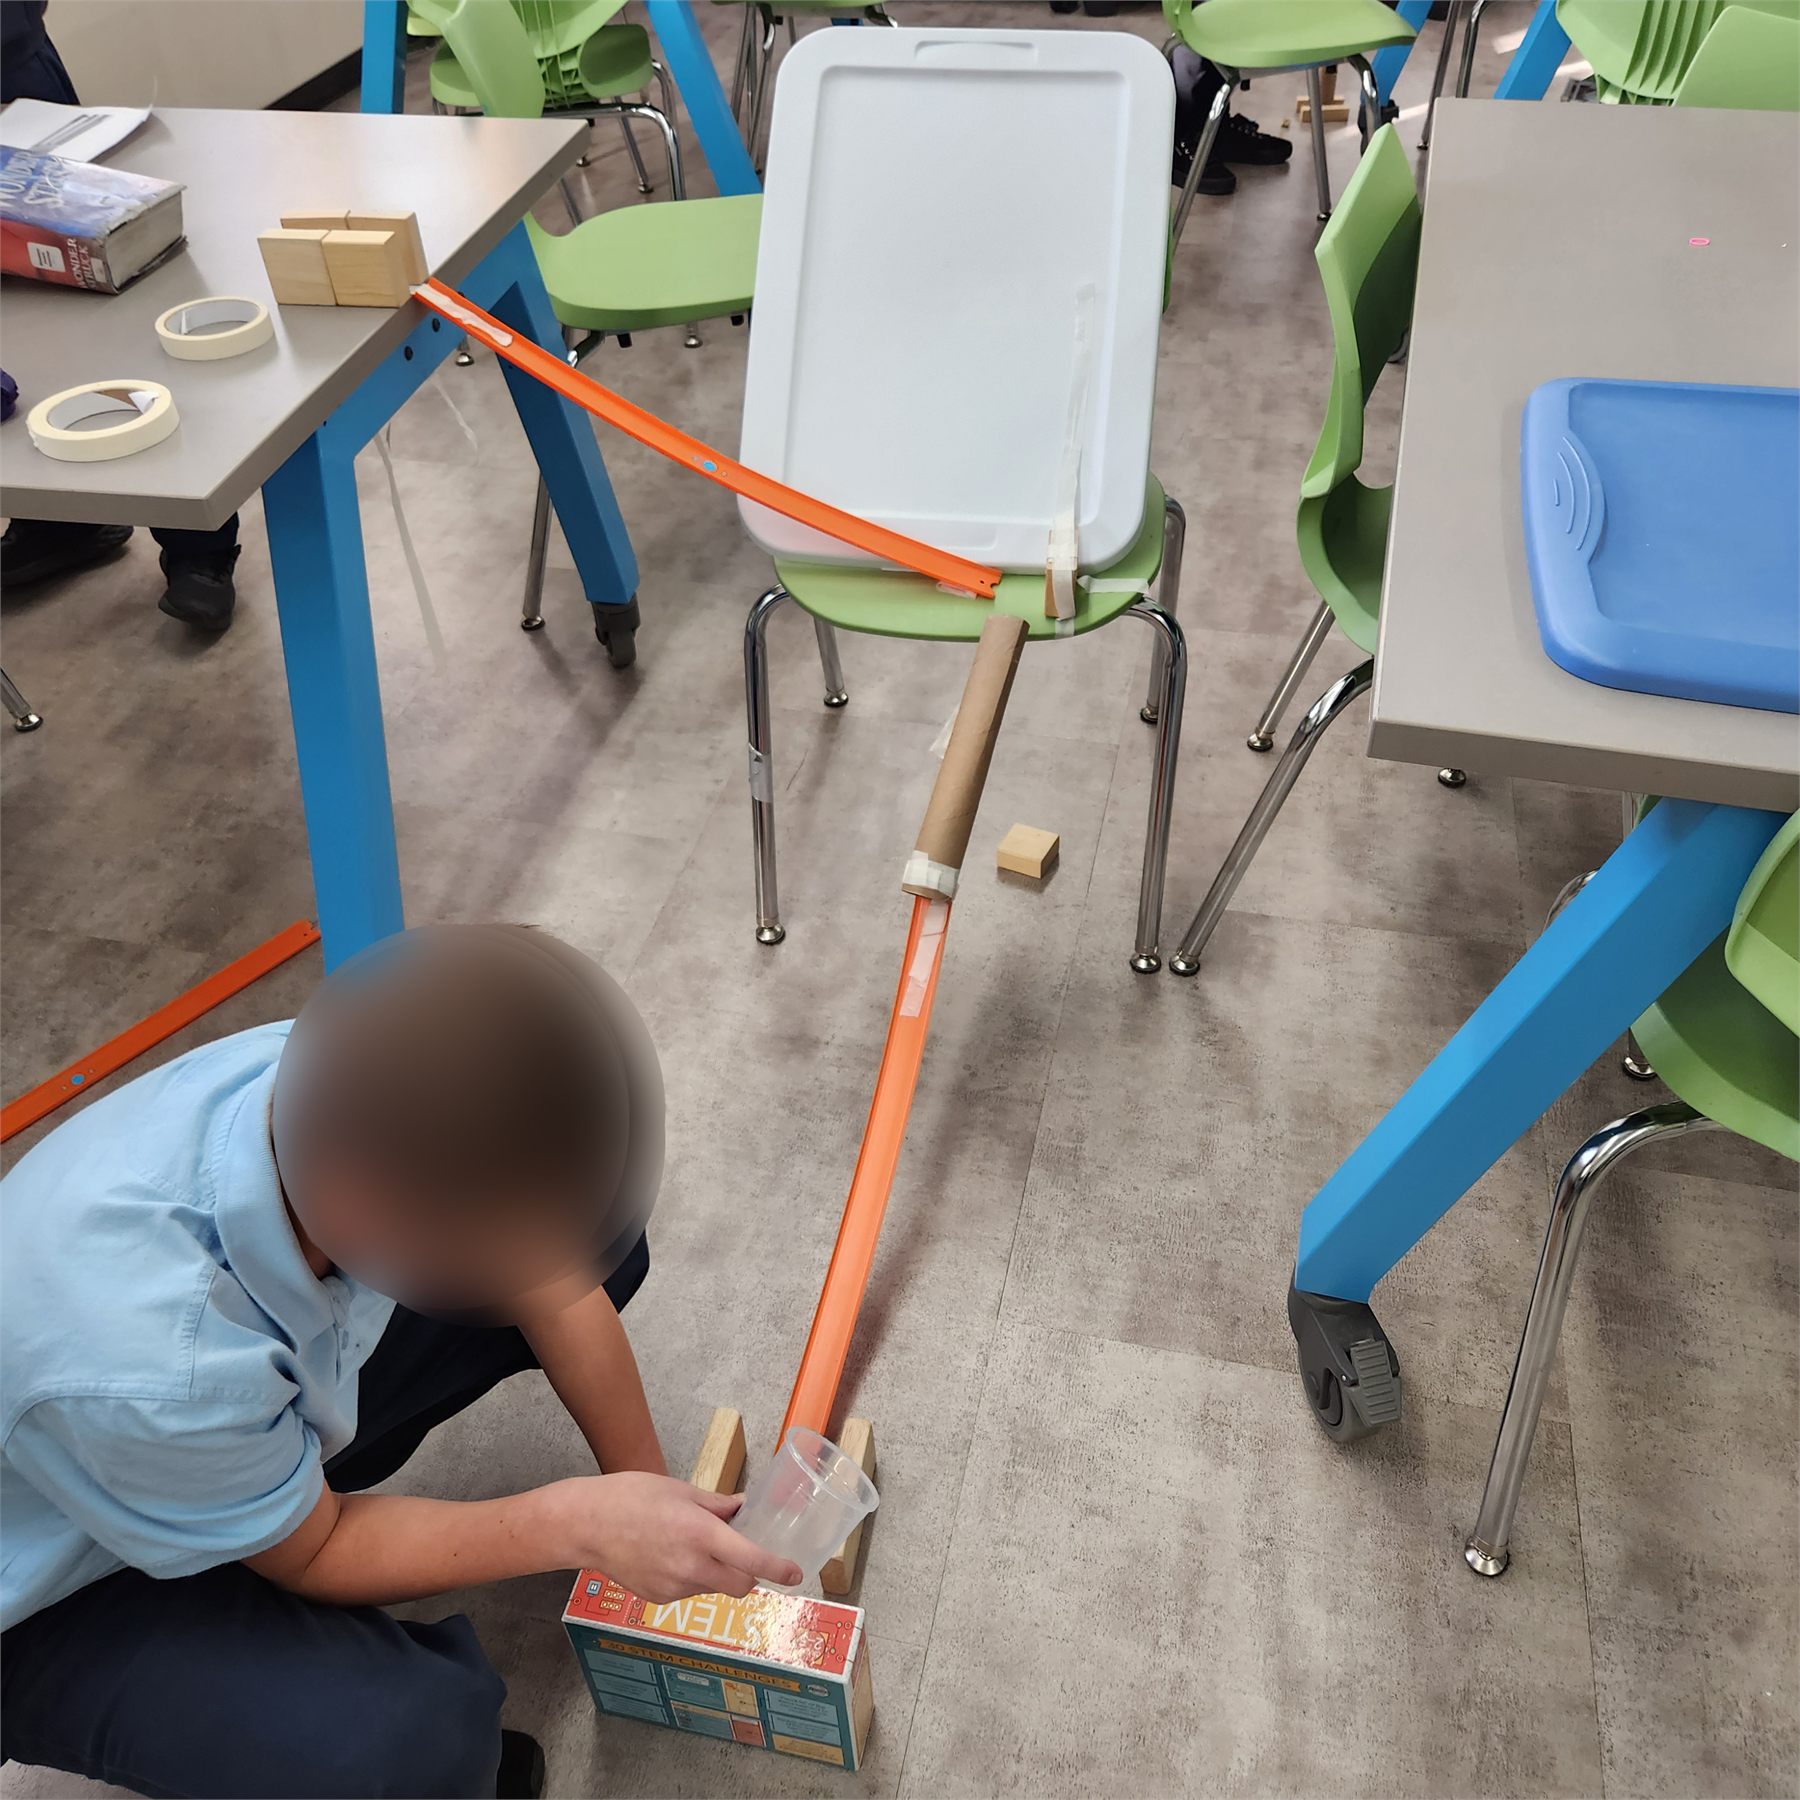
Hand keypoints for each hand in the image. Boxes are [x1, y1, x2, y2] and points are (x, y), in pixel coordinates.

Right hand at [556, 1473, 802, 1601]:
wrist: (585, 1525)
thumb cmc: (631, 1496)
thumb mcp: (680, 1490)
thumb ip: (717, 1504)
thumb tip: (745, 1507)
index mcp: (701, 1534)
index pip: (751, 1560)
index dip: (778, 1569)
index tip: (796, 1573)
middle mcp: (691, 1567)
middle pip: (741, 1586)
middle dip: (751, 1574)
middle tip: (745, 1553)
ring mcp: (674, 1588)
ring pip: (714, 1588)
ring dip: (719, 1574)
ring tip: (696, 1546)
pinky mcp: (658, 1599)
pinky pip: (690, 1592)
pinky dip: (694, 1578)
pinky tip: (672, 1557)